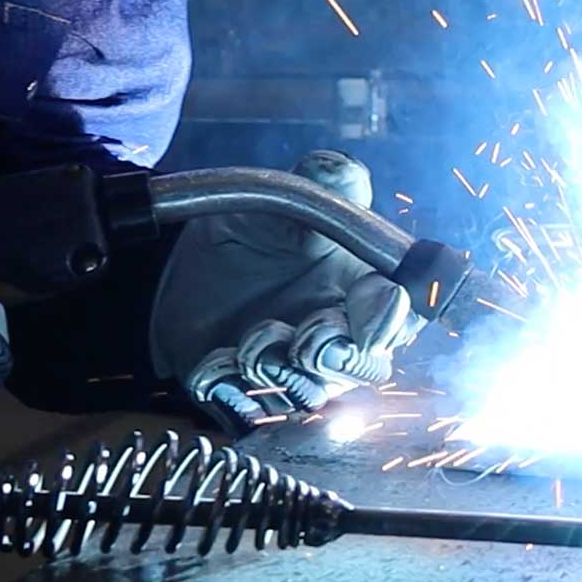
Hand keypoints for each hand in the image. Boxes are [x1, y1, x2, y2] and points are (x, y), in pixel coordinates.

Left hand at [150, 150, 422, 432]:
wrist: (178, 267)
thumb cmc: (247, 236)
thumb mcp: (280, 203)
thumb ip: (320, 184)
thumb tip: (345, 173)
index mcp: (360, 291)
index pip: (404, 317)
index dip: (395, 314)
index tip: (377, 297)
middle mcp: (337, 339)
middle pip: (368, 367)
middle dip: (346, 355)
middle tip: (314, 334)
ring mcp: (295, 373)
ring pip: (313, 392)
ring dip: (288, 370)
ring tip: (253, 340)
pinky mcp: (248, 396)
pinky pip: (252, 407)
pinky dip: (234, 386)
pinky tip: (215, 359)